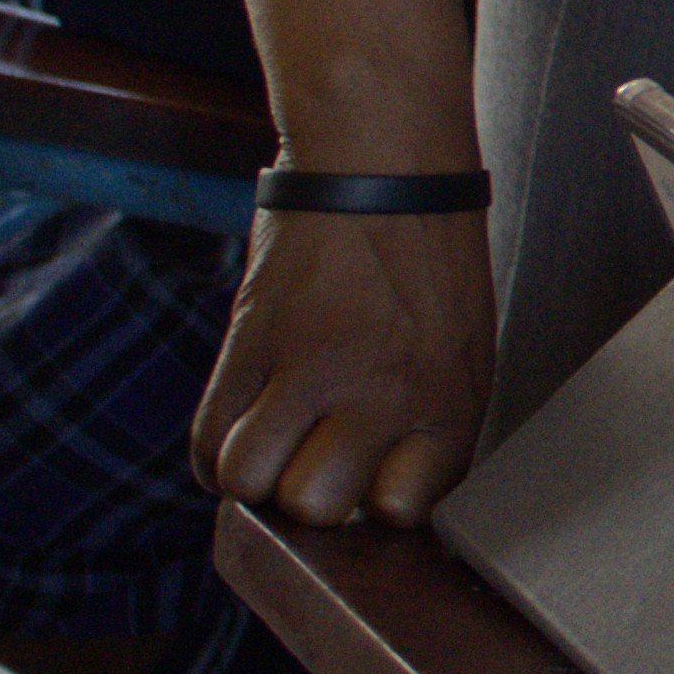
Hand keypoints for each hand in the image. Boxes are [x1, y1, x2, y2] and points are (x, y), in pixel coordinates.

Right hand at [193, 209, 496, 527]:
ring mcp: (312, 367)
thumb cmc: (431, 252)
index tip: (367, 482)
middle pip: (313, 506)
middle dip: (304, 497)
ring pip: (248, 479)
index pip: (401, 511)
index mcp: (449, 399)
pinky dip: (212, 450)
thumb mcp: (465, 345)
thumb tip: (386, 491)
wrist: (383, 162)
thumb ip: (430, 421)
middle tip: (309, 461)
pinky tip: (237, 431)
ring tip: (271, 445)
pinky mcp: (252, 338)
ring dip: (252, 474)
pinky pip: (208, 433)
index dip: (374, 504)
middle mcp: (383, 393)